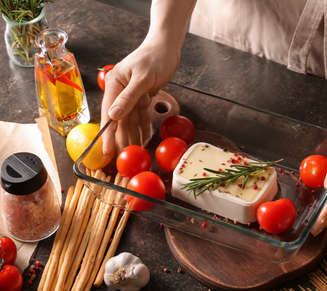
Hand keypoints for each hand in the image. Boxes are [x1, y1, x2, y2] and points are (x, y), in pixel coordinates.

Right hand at [101, 39, 179, 154]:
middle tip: (124, 156)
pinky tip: (143, 137)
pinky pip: (140, 115)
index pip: (109, 114)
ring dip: (133, 135)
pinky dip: (142, 126)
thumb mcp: (143, 78)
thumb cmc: (155, 57)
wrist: (167, 46)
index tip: (107, 150)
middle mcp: (119, 90)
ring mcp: (130, 94)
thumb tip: (114, 116)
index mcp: (114, 84)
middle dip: (121, 138)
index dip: (108, 134)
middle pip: (119, 120)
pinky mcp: (141, 95)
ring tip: (135, 151)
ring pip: (130, 119)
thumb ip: (129, 98)